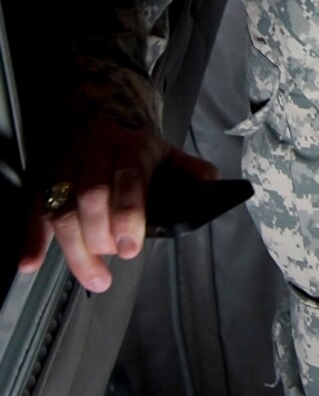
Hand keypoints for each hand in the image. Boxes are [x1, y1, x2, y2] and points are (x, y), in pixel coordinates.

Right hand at [19, 118, 218, 293]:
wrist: (95, 118)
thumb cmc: (135, 149)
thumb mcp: (167, 153)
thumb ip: (190, 170)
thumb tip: (212, 185)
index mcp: (131, 145)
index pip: (129, 177)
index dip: (128, 213)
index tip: (130, 248)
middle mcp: (95, 152)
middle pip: (90, 196)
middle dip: (100, 235)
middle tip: (113, 261)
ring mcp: (66, 166)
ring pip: (60, 208)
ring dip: (74, 249)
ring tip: (93, 278)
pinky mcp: (43, 182)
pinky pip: (33, 210)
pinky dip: (31, 238)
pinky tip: (29, 263)